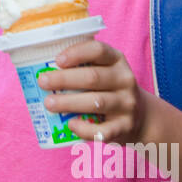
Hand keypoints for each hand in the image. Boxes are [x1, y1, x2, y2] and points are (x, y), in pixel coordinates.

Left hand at [37, 39, 151, 143]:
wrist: (143, 118)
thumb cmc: (110, 90)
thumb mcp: (105, 71)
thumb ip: (82, 67)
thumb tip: (38, 67)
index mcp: (117, 61)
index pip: (99, 50)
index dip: (77, 53)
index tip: (57, 60)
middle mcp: (125, 80)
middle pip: (93, 77)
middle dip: (64, 79)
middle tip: (42, 82)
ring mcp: (127, 105)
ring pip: (96, 102)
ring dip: (69, 103)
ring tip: (48, 104)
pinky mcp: (124, 127)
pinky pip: (103, 130)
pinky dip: (85, 129)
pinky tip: (71, 125)